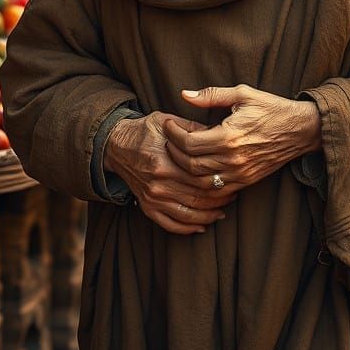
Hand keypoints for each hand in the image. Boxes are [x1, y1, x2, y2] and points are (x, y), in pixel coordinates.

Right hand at [104, 112, 234, 234]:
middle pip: (197, 197)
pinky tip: (202, 226)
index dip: (219, 180)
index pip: (199, 177)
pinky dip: (188, 228)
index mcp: (164, 162)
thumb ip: (191, 128)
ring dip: (208, 216)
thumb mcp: (167, 121)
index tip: (232, 178)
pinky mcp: (147, 206)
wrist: (115, 145)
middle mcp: (158, 184)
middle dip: (218, 199)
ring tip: (223, 211)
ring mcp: (152, 197)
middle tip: (234, 195)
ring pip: (187, 215)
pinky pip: (170, 224)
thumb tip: (217, 134)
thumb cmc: (144, 130)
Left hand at [162, 86, 321, 194]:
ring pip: (200, 181)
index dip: (173, 134)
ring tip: (179, 154)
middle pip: (190, 164)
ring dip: (184, 170)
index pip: (189, 142)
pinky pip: (216, 190)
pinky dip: (201, 184)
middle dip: (173, 152)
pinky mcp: (246, 180)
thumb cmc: (271, 108)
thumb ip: (211, 95)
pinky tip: (196, 171)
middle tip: (169, 139)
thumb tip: (184, 94)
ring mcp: (240, 172)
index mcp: (229, 135)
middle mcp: (233, 158)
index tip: (169, 124)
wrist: (301, 129)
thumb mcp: (242, 94)